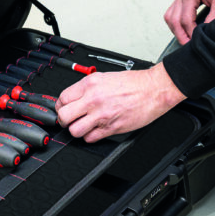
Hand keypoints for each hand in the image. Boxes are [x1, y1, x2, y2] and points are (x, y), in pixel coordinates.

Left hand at [55, 61, 184, 142]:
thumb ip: (87, 88)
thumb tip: (74, 98)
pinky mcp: (112, 127)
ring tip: (84, 125)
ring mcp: (102, 115)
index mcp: (90, 84)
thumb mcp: (104, 77)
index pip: (62, 98)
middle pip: (64, 116)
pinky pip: (91, 138)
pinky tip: (96, 130)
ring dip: (77, 130)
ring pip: (75, 130)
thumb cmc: (133, 83)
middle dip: (64, 120)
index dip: (61, 106)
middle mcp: (93, 99)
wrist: (153, 89)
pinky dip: (91, 136)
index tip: (64, 108)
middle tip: (70, 119)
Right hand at [164, 0, 214, 44]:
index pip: (185, 19)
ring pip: (170, 16)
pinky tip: (186, 30)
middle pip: (172, 19)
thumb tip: (206, 34)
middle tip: (189, 47)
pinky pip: (173, 12)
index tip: (199, 42)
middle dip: (180, 34)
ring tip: (187, 40)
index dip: (191, 33)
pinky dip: (177, 23)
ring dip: (176, 29)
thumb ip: (214, 18)